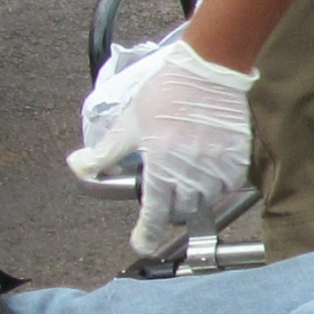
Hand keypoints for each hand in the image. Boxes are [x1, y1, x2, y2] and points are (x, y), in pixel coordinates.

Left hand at [125, 37, 257, 261]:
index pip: (152, 214)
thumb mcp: (130, 122)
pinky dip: (217, 181)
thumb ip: (105, 152)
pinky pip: (227, 186)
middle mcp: (190, 173)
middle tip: (167, 184)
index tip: (142, 244)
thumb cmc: (169, 92)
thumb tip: (77, 166)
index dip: (145, 234)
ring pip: (206, 200)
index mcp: (160, 166)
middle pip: (181, 211)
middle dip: (171, 205)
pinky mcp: (237, 161)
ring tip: (188, 169)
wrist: (208, 69)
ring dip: (195, 193)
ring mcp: (216, 169)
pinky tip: (208, 162)